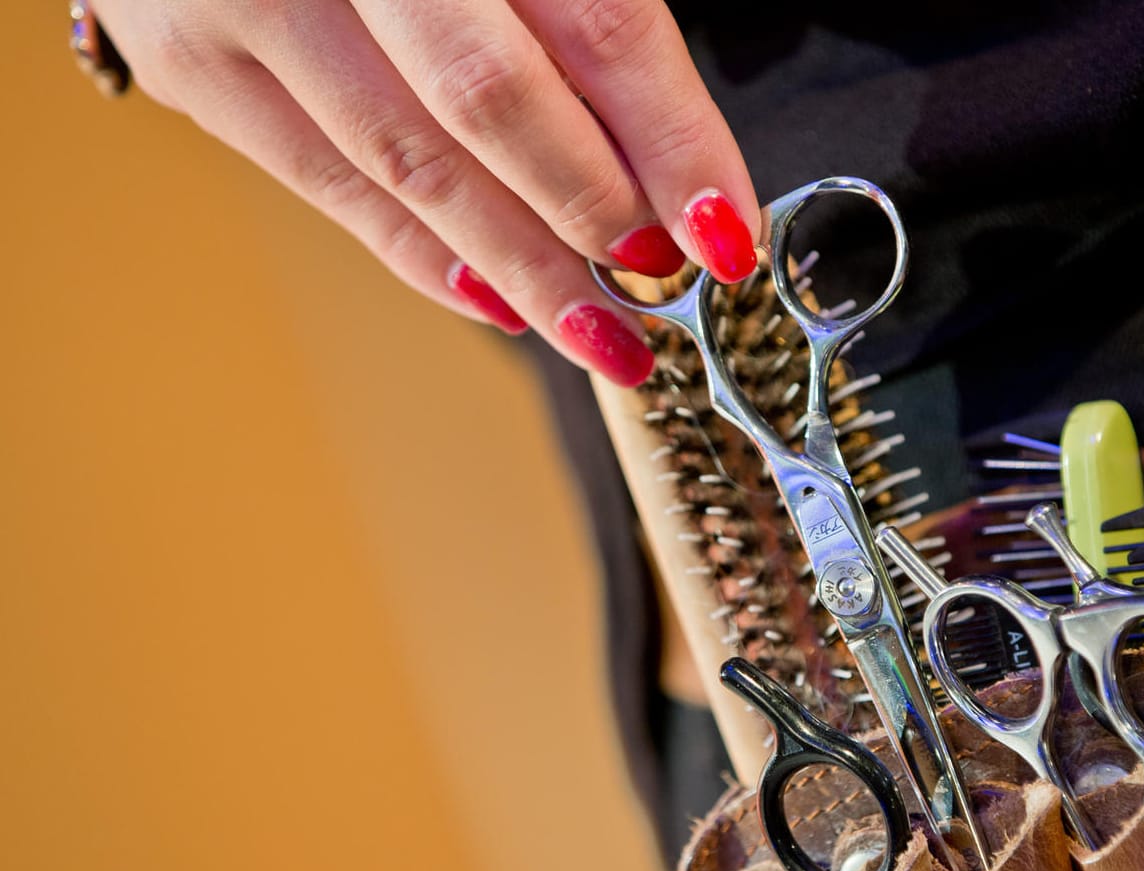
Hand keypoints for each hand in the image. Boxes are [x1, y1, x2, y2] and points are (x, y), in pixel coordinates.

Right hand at [93, 0, 761, 385]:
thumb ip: (577, 19)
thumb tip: (668, 172)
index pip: (597, 24)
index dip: (670, 138)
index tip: (723, 229)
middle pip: (493, 100)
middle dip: (593, 208)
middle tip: (661, 282)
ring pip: (413, 164)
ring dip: (525, 266)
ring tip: (603, 336)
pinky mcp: (190, 64)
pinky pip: (333, 188)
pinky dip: (427, 256)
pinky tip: (503, 302)